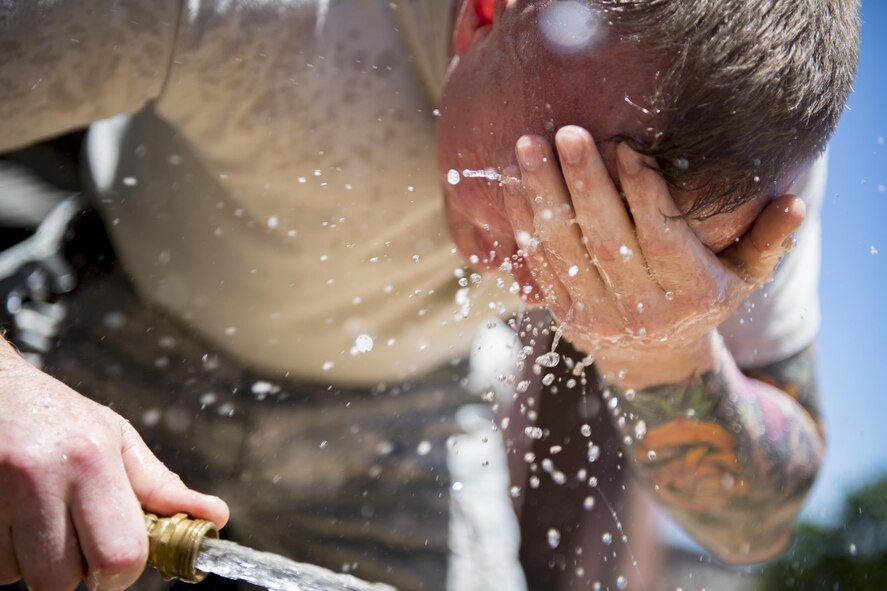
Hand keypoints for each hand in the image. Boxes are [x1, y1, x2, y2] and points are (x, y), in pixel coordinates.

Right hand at [0, 342, 228, 590]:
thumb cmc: (58, 418)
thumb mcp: (117, 440)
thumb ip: (161, 487)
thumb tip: (216, 516)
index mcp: (93, 461)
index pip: (120, 555)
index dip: (121, 571)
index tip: (116, 558)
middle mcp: (41, 478)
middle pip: (65, 580)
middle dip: (76, 572)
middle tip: (75, 539)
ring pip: (22, 578)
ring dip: (35, 563)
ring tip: (38, 518)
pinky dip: (5, 556)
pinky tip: (11, 518)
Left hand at [502, 126, 804, 382]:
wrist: (652, 361)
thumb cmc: (702, 301)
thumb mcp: (743, 278)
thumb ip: (766, 241)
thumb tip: (794, 202)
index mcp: (688, 295)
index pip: (661, 240)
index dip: (644, 196)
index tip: (627, 149)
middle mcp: (640, 309)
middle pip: (606, 241)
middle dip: (585, 184)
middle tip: (569, 133)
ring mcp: (595, 315)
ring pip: (564, 250)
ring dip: (543, 196)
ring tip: (529, 146)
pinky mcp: (562, 314)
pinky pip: (537, 265)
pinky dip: (522, 224)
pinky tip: (512, 183)